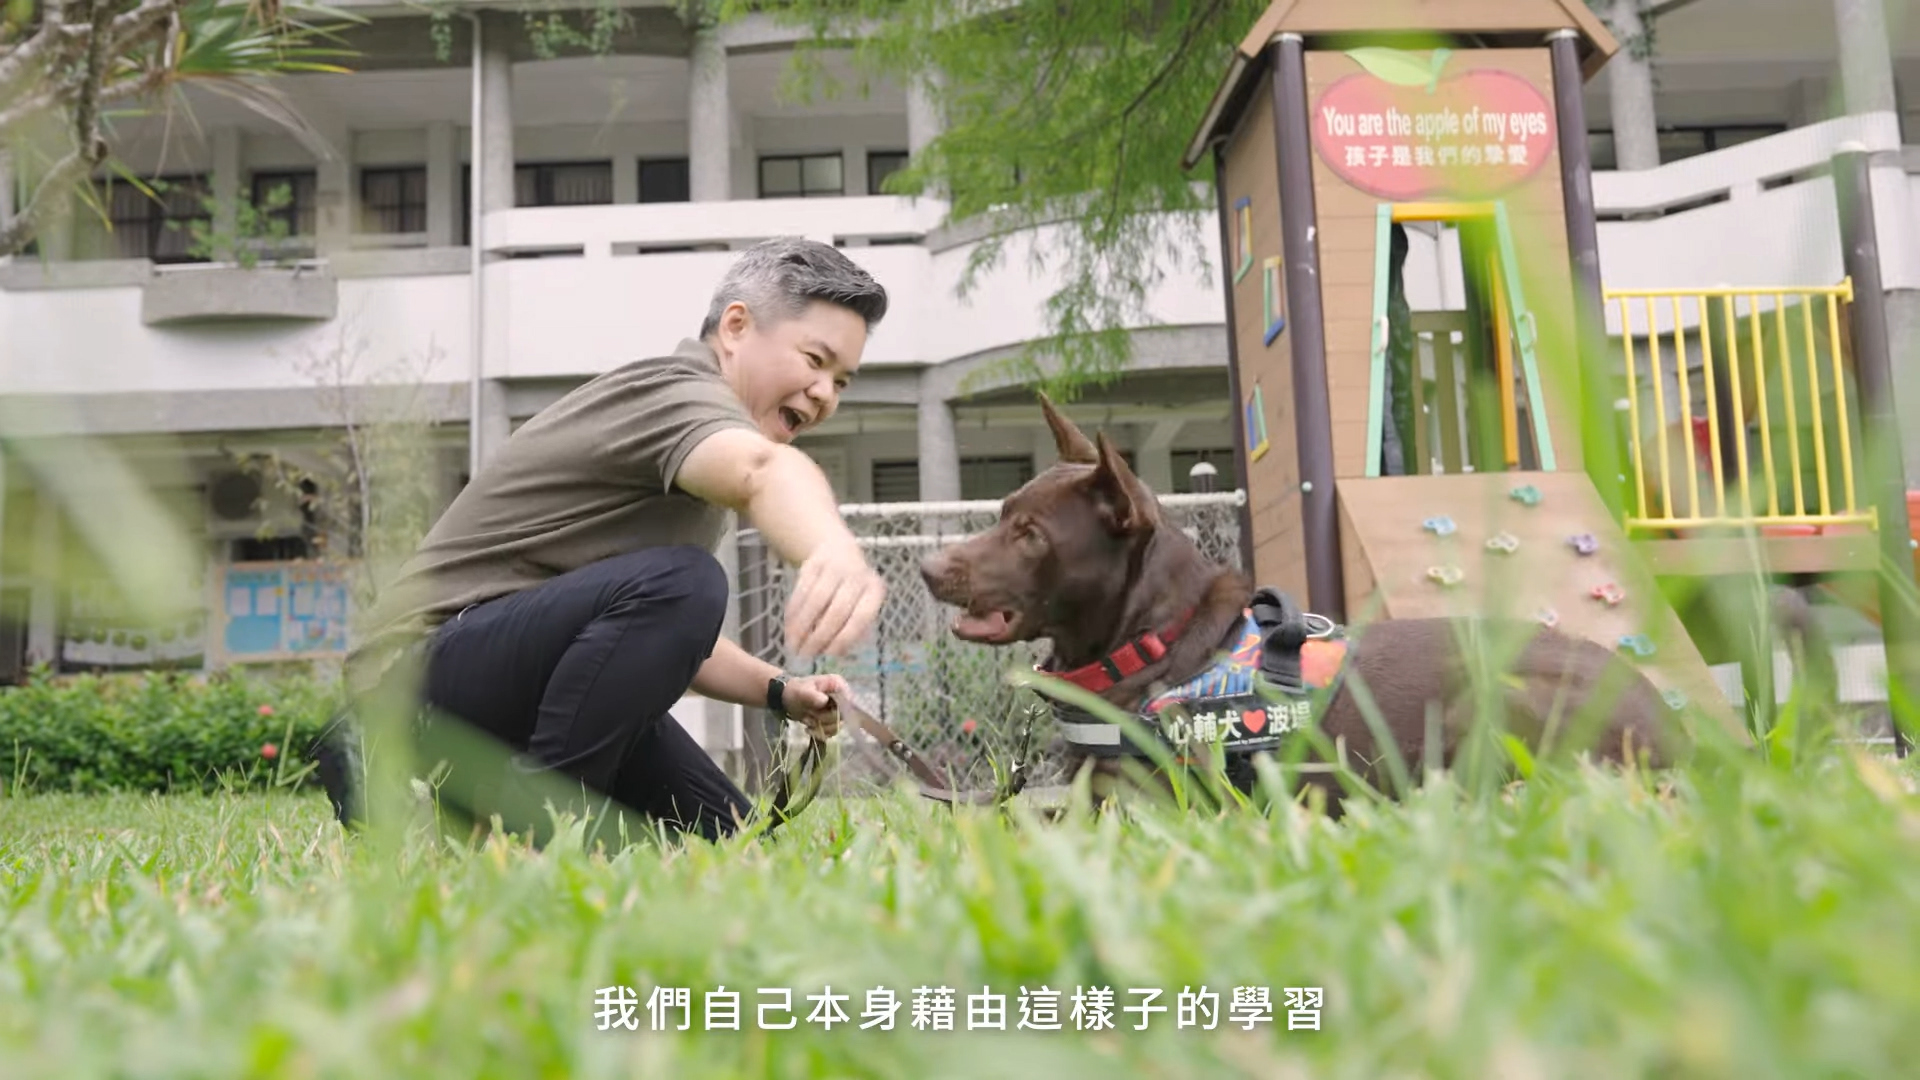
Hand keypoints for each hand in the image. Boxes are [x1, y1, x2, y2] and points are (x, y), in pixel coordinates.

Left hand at [781, 673, 849, 739]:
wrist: (787, 698)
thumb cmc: (795, 691)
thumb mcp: (801, 692)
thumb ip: (813, 696)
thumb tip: (824, 701)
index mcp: (838, 685)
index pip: (848, 702)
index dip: (837, 711)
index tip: (821, 714)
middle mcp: (842, 697)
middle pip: (843, 716)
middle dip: (824, 719)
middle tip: (810, 714)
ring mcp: (838, 709)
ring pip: (837, 725)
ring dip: (821, 727)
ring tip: (808, 721)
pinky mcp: (832, 719)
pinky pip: (832, 731)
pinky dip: (820, 733)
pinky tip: (809, 729)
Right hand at [785, 536, 885, 659]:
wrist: (838, 550)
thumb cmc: (852, 590)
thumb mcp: (861, 604)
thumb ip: (853, 629)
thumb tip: (836, 653)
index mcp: (874, 590)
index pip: (861, 618)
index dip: (844, 638)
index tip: (829, 654)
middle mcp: (856, 577)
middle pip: (837, 611)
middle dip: (819, 637)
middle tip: (805, 655)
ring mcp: (834, 568)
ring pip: (815, 602)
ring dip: (801, 627)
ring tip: (793, 645)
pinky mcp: (813, 564)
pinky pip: (801, 592)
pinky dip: (793, 613)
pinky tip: (789, 628)